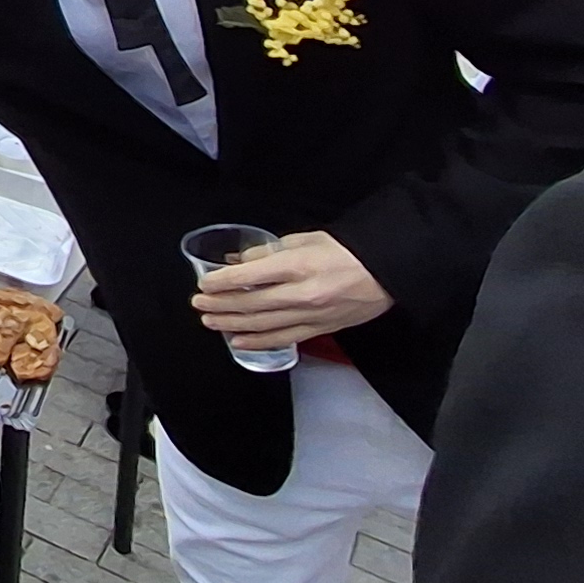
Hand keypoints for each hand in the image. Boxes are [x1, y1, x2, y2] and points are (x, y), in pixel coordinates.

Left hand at [192, 230, 389, 350]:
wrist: (384, 273)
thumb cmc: (345, 252)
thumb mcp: (304, 240)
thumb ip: (269, 252)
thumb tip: (239, 261)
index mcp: (297, 266)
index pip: (249, 276)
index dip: (222, 281)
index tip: (204, 283)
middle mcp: (301, 294)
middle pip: (251, 303)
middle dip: (220, 304)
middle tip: (199, 303)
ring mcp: (311, 315)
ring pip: (262, 325)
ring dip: (232, 324)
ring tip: (210, 321)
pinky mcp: (319, 329)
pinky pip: (283, 339)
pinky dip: (258, 342)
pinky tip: (238, 341)